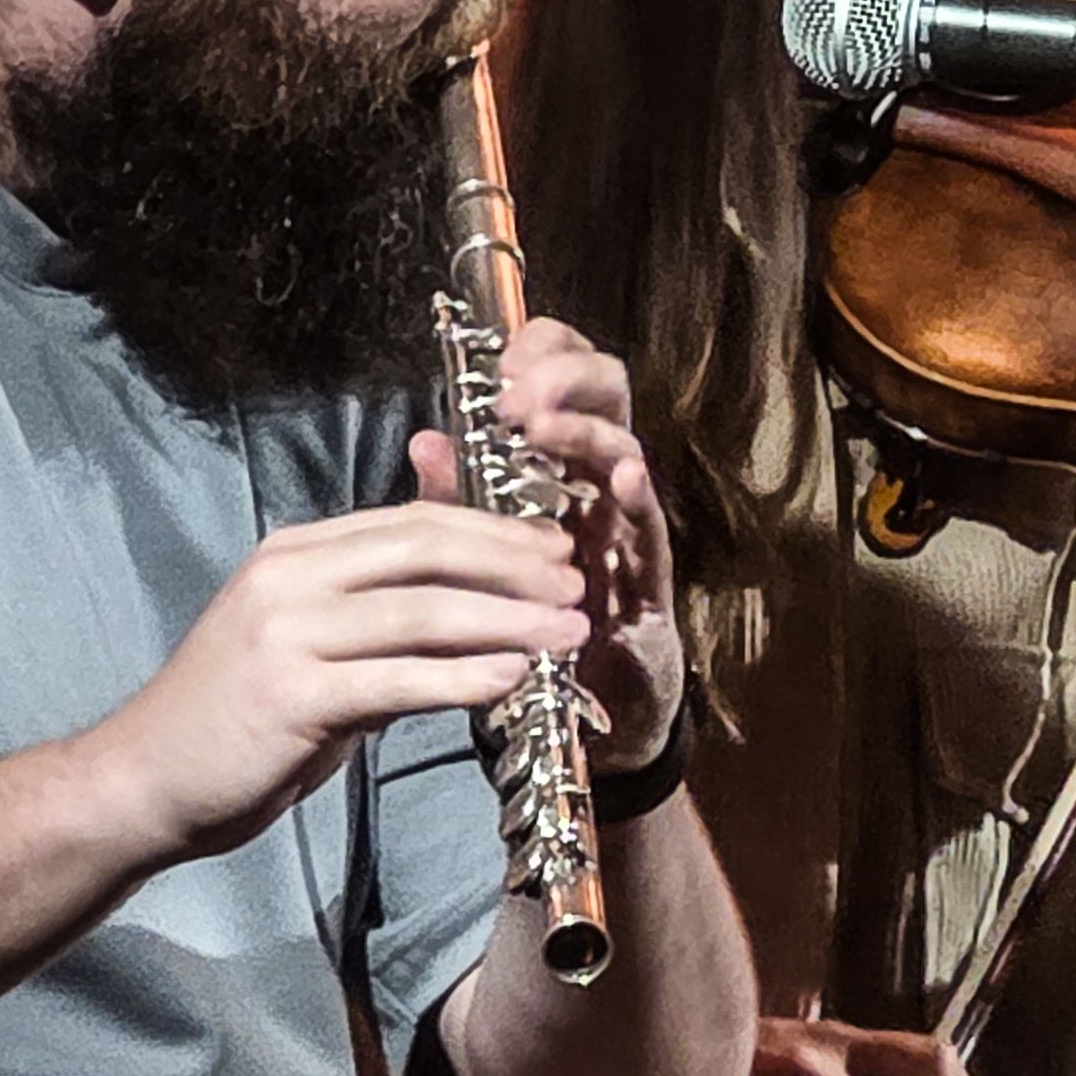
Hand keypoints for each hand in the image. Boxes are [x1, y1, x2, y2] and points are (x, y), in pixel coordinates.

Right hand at [80, 502, 587, 861]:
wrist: (145, 781)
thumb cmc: (239, 716)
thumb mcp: (308, 639)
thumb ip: (378, 606)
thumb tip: (466, 585)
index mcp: (297, 553)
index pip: (413, 522)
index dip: (494, 530)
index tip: (557, 547)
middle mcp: (289, 577)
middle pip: (424, 550)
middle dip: (513, 563)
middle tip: (578, 582)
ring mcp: (285, 633)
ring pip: (420, 611)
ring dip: (507, 619)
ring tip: (569, 632)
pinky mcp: (289, 695)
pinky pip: (395, 679)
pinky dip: (461, 676)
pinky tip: (512, 677)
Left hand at [412, 316, 685, 767]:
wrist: (576, 724)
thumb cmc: (530, 628)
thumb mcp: (482, 560)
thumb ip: (460, 501)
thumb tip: (425, 438)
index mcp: (561, 467)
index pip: (567, 379)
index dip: (546, 351)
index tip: (505, 354)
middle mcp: (602, 485)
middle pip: (608, 397)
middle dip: (567, 376)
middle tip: (518, 388)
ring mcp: (630, 529)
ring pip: (626, 453)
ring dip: (586, 432)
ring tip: (544, 422)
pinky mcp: (650, 582)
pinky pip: (650, 531)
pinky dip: (638, 500)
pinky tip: (620, 478)